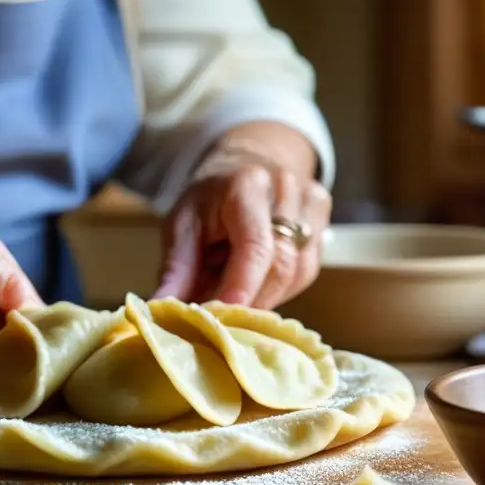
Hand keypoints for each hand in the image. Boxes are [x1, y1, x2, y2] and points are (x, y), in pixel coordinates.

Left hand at [153, 149, 331, 308]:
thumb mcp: (181, 225)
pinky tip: (258, 285)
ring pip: (298, 272)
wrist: (245, 165)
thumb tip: (161, 312)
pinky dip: (281, 288)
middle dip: (250, 299)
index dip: (243, 286)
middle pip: (281, 264)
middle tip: (221, 319)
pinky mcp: (323, 220)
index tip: (225, 316)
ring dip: (266, 297)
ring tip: (236, 298)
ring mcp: (310, 203)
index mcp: (246, 186)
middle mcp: (286, 190)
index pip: (255, 245)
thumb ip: (176, 269)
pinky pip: (308, 271)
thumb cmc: (209, 200)